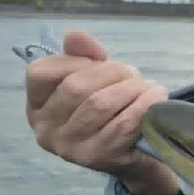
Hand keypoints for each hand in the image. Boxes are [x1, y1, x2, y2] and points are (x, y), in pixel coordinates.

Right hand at [25, 31, 179, 194]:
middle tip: (133, 74)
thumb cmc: (112, 112)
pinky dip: (144, 105)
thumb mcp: (96, 80)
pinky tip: (156, 97)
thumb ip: (83, 56)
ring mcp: (69, 148)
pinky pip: (123, 124)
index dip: (75, 60)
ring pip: (100, 103)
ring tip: (148, 87)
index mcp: (37, 107)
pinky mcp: (98, 158)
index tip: (101, 61)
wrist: (137, 157)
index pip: (40, 73)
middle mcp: (45, 130)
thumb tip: (76, 36)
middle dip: (112, 73)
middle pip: (75, 86)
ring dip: (131, 88)